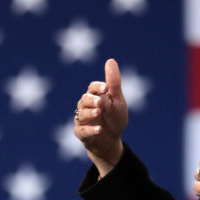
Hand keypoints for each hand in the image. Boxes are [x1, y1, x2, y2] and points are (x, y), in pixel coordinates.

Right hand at [74, 59, 128, 177]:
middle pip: (84, 100)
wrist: (112, 140)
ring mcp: (83, 120)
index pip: (92, 88)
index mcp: (96, 96)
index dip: (98, 87)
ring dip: (90, 113)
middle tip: (100, 102)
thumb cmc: (114, 117)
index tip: (106, 88)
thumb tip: (110, 60)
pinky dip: (90, 130)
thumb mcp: (117, 100)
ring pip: (82, 114)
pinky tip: (99, 129)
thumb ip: (114, 83)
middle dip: (92, 100)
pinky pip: (82, 131)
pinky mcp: (82, 133)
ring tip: (99, 112)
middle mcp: (86, 107)